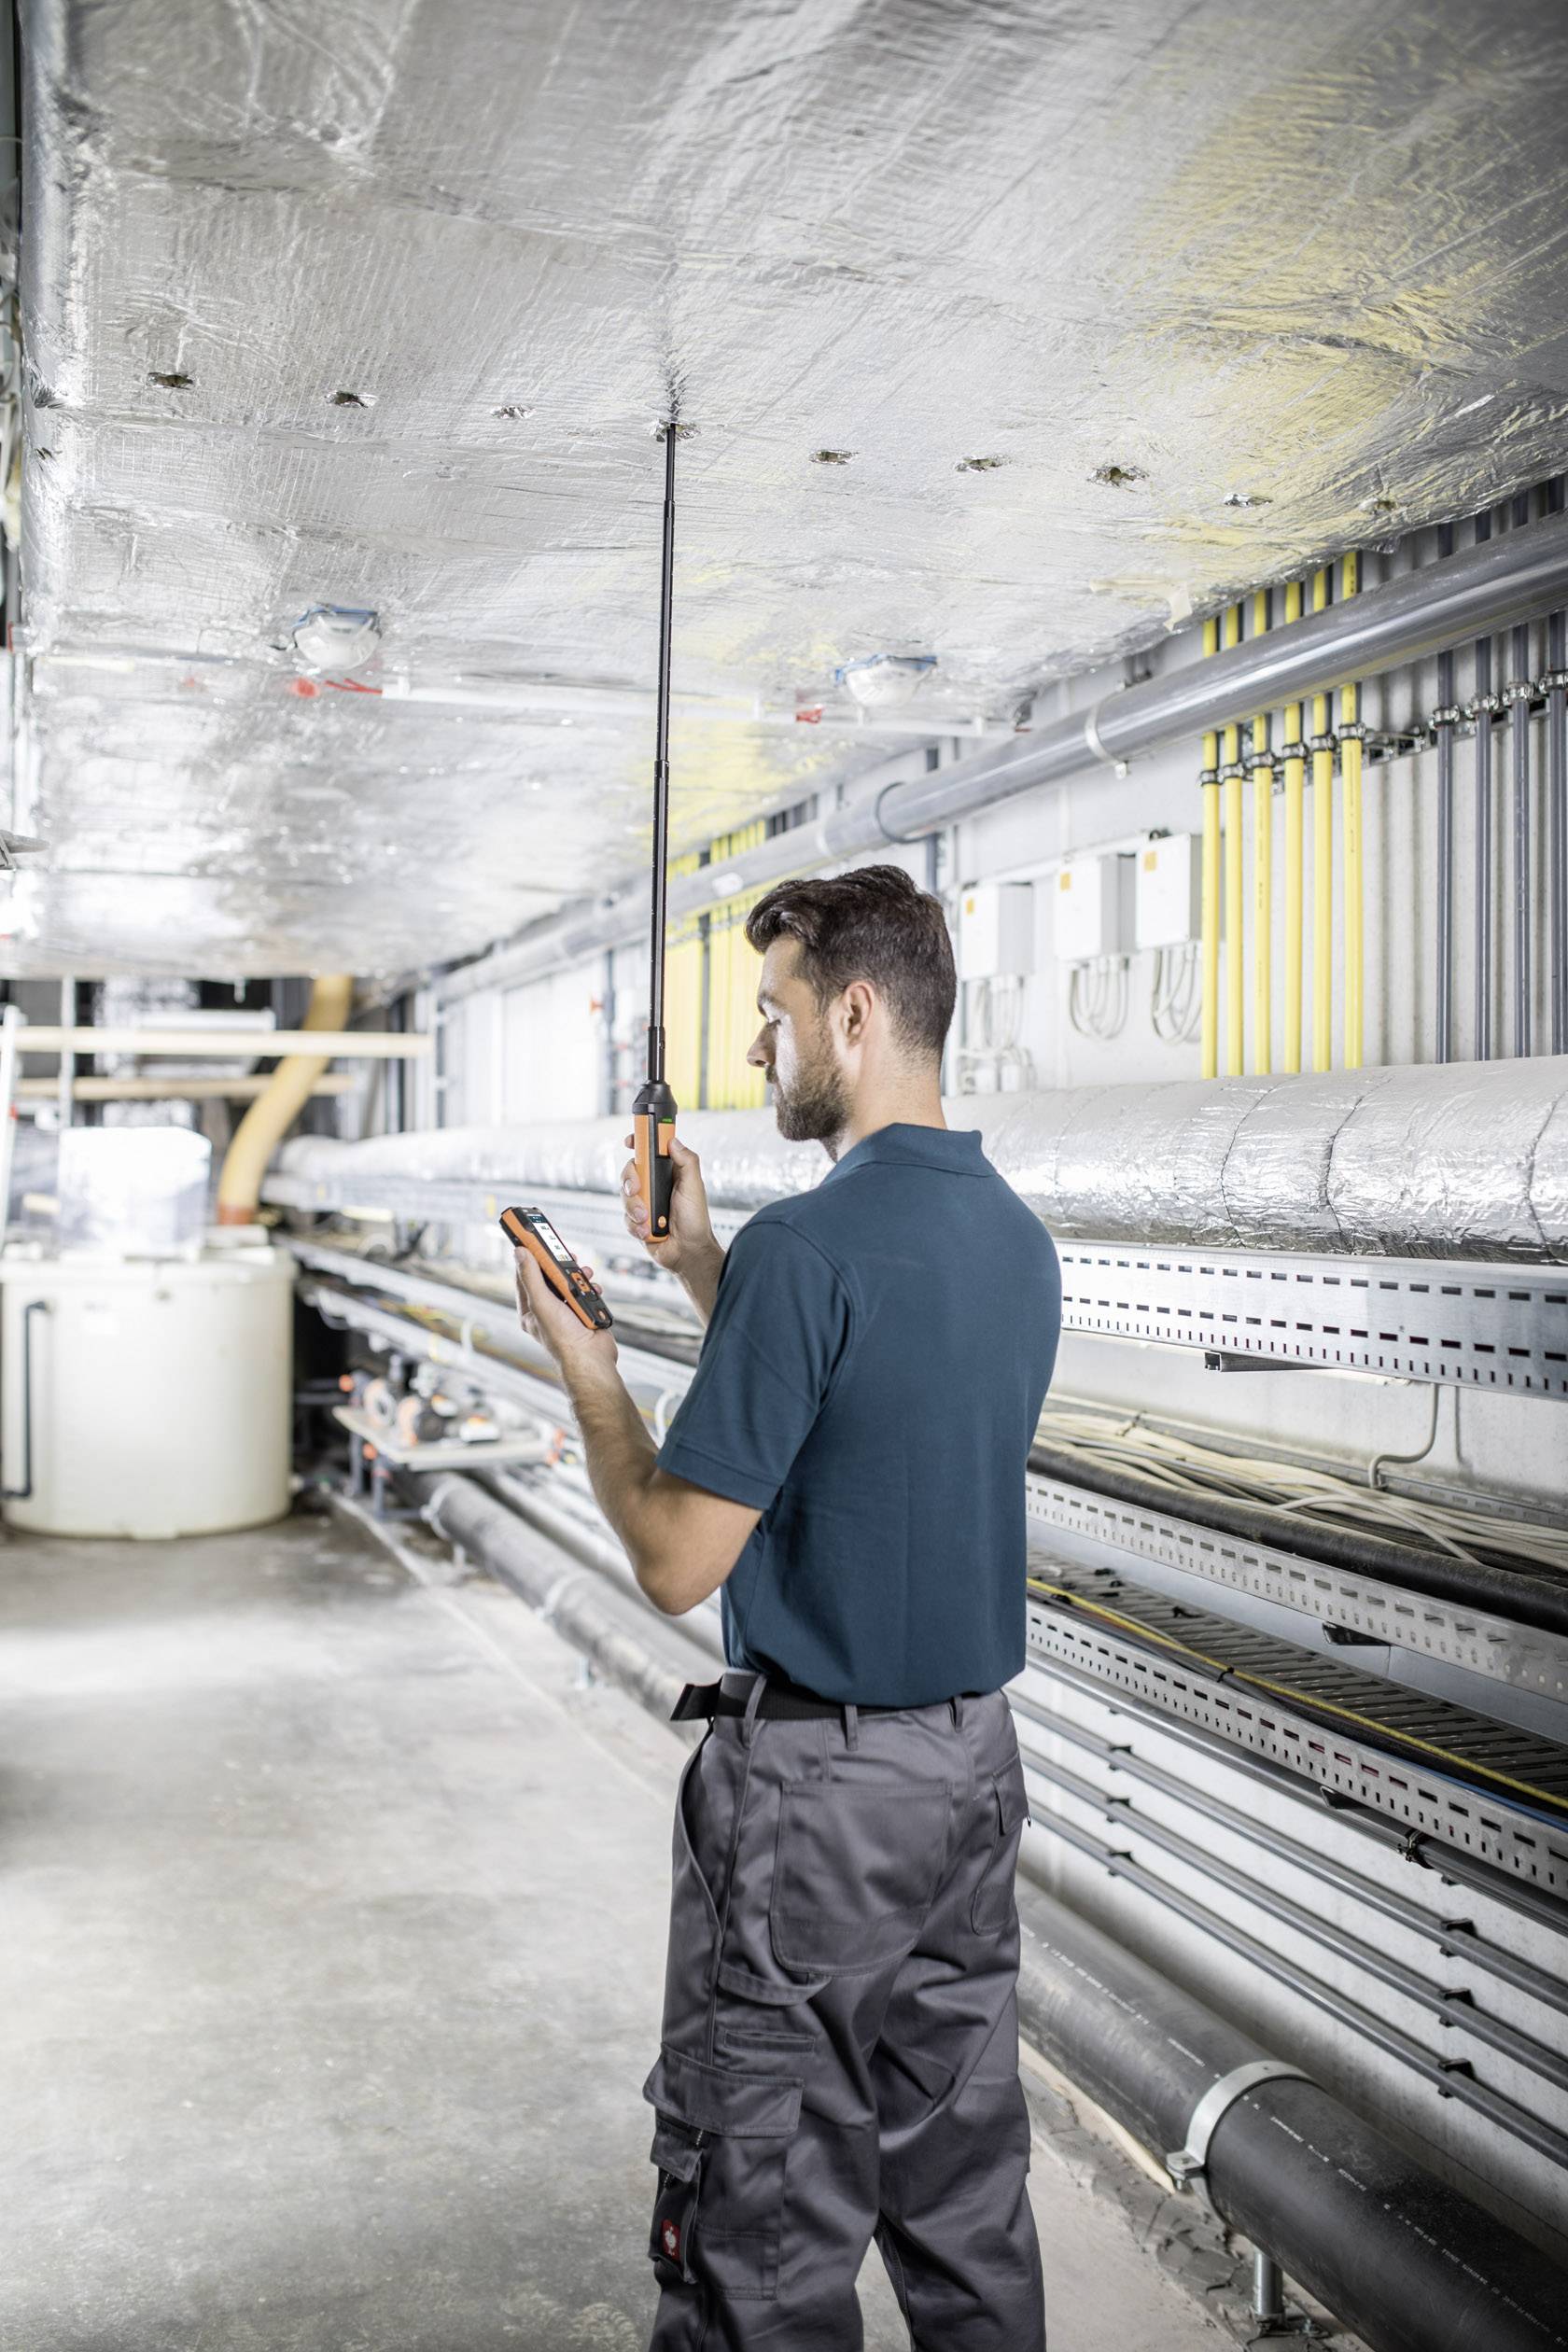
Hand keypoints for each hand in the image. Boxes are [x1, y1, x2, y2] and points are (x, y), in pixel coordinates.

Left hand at [514, 1246, 617, 1379]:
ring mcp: (566, 1312)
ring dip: (579, 1277)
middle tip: (566, 1254)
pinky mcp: (583, 1313)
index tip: (534, 1240)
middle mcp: (546, 1311)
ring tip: (585, 1274)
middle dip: (559, 1266)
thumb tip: (519, 1252)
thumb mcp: (542, 1303)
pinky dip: (592, 1289)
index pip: (525, 1277)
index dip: (530, 1258)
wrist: (591, 1359)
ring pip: (570, 1284)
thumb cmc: (563, 1338)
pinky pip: (587, 1293)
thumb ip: (531, 1277)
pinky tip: (594, 1290)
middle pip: (550, 1278)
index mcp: (530, 1310)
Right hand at [620, 1130, 717, 1275]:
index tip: (630, 1140)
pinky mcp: (636, 1221)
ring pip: (624, 1196)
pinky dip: (635, 1225)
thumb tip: (673, 1141)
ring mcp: (643, 1203)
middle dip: (631, 1181)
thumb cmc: (695, 1220)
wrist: (688, 1252)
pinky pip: (625, 1217)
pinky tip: (648, 1230)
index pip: (649, 1152)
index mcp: (668, 1174)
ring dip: (635, 1208)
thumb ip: (687, 1161)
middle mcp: (653, 1186)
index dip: (638, 1142)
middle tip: (637, 1189)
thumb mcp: (694, 1186)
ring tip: (648, 1218)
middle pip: (630, 1171)